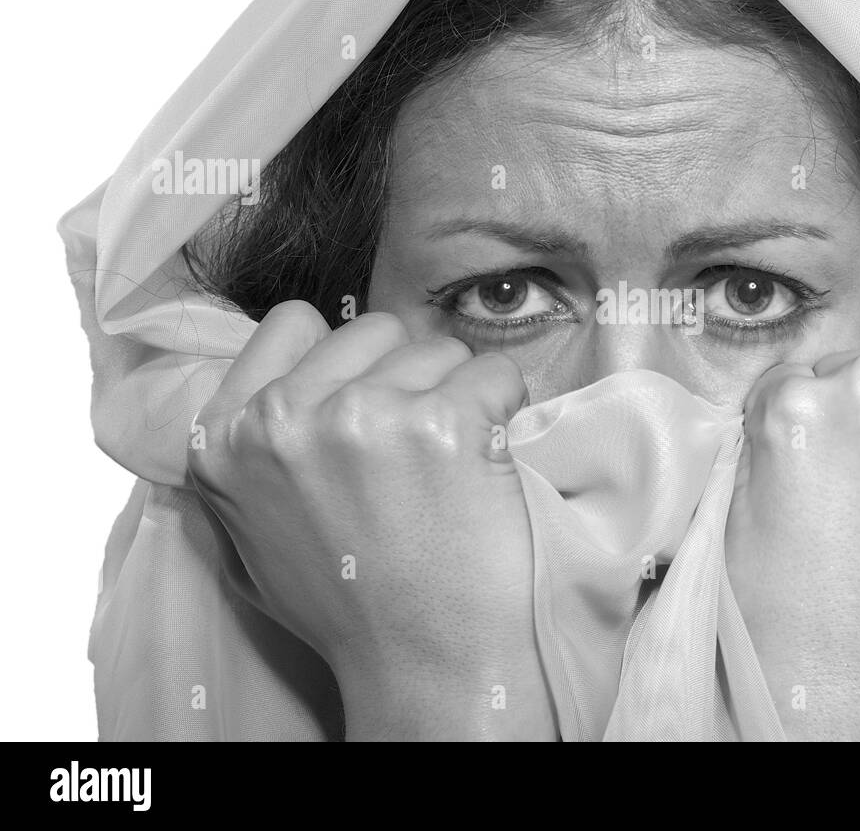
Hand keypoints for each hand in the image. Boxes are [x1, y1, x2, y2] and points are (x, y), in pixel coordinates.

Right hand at [188, 300, 553, 739]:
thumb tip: (262, 399)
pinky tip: (488, 463)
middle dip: (405, 374)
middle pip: (373, 331)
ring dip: (458, 392)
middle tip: (419, 448)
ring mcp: (364, 416)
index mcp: (224, 439)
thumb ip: (250, 457)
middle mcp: (285, 419)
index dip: (343, 356)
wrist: (428, 665)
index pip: (291, 324)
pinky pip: (495, 373)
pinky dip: (504, 409)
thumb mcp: (253, 534)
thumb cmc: (351, 609)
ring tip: (452, 467)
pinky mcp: (442, 422)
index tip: (367, 397)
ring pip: (437, 348)